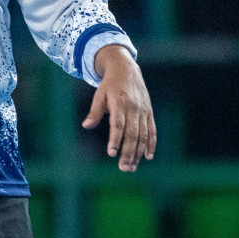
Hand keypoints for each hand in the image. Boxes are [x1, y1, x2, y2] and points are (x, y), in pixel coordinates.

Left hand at [82, 45, 155, 171]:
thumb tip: (86, 126)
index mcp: (120, 103)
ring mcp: (143, 111)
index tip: (111, 153)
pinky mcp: (149, 113)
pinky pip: (152, 130)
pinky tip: (148, 156)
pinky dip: (151, 144)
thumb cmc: (109, 85)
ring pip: (143, 135)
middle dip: (128, 152)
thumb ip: (95, 111)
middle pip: (132, 134)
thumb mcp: (99, 94)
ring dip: (138, 152)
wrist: (127, 69)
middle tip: (123, 168)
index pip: (118, 125)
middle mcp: (134, 108)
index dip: (115, 139)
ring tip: (131, 167)